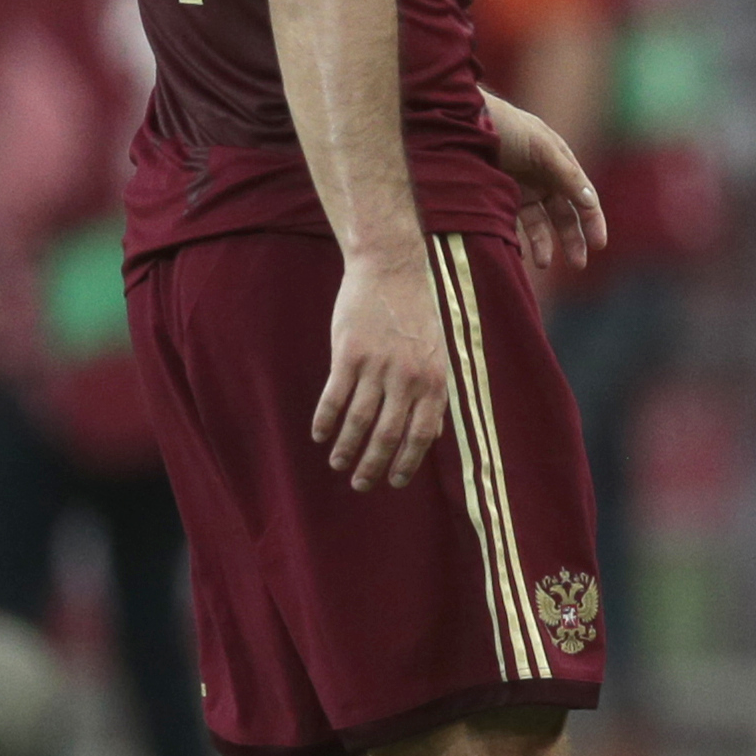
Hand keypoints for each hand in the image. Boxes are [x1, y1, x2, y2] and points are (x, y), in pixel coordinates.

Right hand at [316, 249, 454, 490]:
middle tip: (361, 485)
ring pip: (359, 421)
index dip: (407, 462)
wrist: (392, 270)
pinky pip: (335, 397)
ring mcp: (378, 366)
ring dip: (347, 448)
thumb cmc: (414, 315)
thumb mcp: (435, 353)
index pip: (422, 435)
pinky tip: (320, 436)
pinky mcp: (349, 353)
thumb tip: (431, 436)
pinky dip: (326, 421)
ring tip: (338, 465)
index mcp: (435, 380)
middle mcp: (409, 377)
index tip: (394, 482)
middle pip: (389, 435)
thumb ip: (432, 393)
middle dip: (374, 465)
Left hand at [485, 91, 606, 273]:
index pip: (583, 196)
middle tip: (579, 263)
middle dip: (573, 239)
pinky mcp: (499, 195)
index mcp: (560, 162)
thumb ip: (566, 175)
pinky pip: (515, 222)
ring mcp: (521, 187)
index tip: (599, 244)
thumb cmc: (505, 126)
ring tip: (544, 264)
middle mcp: (544, 176)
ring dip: (545, 244)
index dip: (593, 220)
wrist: (460, 119)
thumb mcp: (541, 147)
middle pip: (565, 214)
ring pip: (541, 222)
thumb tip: (590, 202)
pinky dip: (521, 237)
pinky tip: (521, 252)